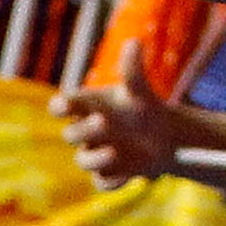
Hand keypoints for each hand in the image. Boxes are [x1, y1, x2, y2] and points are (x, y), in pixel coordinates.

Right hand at [55, 73, 187, 185]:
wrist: (164, 137)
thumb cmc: (142, 108)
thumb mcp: (139, 90)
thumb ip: (133, 69)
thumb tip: (134, 42)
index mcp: (87, 108)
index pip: (63, 107)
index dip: (61, 107)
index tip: (64, 105)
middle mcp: (87, 133)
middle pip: (71, 135)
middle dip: (84, 130)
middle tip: (103, 122)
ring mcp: (96, 155)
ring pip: (83, 161)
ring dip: (95, 158)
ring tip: (114, 152)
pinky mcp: (110, 175)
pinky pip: (103, 183)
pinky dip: (112, 181)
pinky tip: (127, 177)